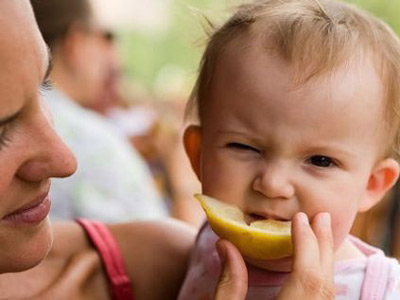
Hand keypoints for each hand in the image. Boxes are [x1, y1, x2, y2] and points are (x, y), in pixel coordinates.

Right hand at [213, 212, 334, 299]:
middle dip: (323, 247)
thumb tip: (226, 243)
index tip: (300, 218)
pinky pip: (322, 298)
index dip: (306, 245)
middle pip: (323, 284)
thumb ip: (228, 284)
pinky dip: (320, 276)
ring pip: (327, 292)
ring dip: (324, 260)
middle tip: (321, 217)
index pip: (307, 278)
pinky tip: (314, 261)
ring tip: (319, 233)